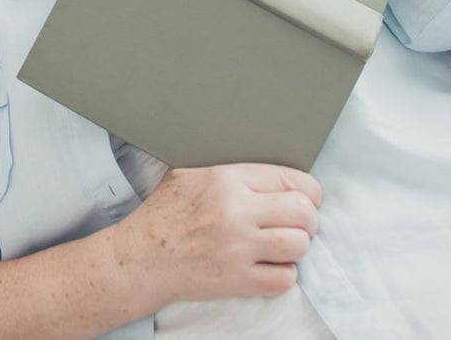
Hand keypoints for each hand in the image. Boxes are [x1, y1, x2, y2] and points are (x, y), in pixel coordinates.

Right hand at [111, 164, 320, 307]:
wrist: (141, 257)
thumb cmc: (164, 213)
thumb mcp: (190, 174)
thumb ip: (230, 170)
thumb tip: (267, 171)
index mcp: (226, 179)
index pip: (291, 179)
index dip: (308, 190)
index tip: (308, 198)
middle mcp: (236, 212)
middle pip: (303, 212)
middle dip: (308, 218)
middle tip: (301, 222)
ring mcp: (238, 249)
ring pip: (299, 245)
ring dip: (298, 246)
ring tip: (285, 244)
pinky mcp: (237, 281)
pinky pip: (284, 279)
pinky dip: (285, 274)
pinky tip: (271, 266)